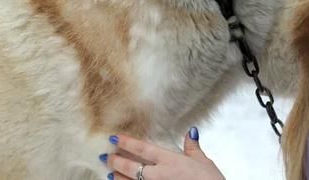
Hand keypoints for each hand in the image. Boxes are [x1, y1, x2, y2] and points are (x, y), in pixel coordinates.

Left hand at [104, 128, 224, 179]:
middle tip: (105, 156)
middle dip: (116, 161)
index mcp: (170, 161)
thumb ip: (193, 148)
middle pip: (132, 166)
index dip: (127, 143)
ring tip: (110, 173)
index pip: (143, 149)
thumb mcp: (203, 162)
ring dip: (118, 178)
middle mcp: (159, 175)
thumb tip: (191, 133)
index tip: (114, 138)